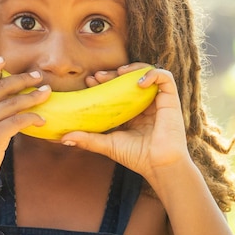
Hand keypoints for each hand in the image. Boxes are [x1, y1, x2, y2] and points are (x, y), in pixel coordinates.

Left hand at [62, 63, 189, 184]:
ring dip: (132, 68)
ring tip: (118, 73)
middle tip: (97, 76)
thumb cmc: (136, 156)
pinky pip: (165, 77)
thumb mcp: (107, 144)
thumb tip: (63, 138)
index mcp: (131, 111)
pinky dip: (152, 74)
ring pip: (147, 72)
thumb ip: (88, 139)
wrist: (158, 166)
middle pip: (129, 78)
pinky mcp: (171, 99)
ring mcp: (158, 100)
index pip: (116, 89)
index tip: (89, 80)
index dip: (103, 82)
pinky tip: (138, 83)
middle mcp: (144, 102)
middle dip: (112, 73)